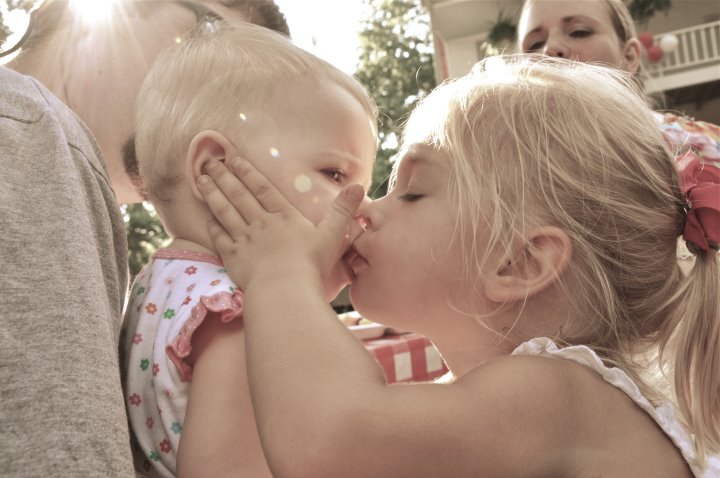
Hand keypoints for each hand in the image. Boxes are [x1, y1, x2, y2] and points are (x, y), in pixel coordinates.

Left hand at [198, 158, 365, 299]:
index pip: (262, 188)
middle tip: (209, 161)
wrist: (285, 291)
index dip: (248, 172)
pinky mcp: (234, 259)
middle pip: (239, 195)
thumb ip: (343, 210)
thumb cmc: (311, 265)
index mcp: (284, 217)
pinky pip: (219, 238)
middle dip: (224, 176)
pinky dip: (212, 226)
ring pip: (225, 212)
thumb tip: (358, 187)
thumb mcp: (334, 235)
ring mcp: (245, 240)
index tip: (234, 158)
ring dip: (212, 194)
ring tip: (200, 180)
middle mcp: (261, 224)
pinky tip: (207, 217)